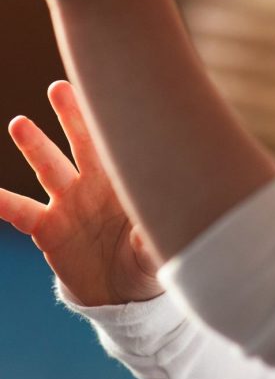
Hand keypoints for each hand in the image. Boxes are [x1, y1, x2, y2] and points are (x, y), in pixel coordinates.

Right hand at [0, 80, 162, 305]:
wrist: (120, 290)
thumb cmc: (146, 257)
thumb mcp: (155, 250)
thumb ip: (152, 238)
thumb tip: (150, 229)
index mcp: (125, 180)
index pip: (119, 144)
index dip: (113, 121)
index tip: (110, 91)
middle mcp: (94, 183)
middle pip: (83, 142)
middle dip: (72, 115)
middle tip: (60, 87)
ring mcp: (68, 203)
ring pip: (49, 168)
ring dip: (35, 146)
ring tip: (20, 123)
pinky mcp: (48, 229)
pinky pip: (22, 212)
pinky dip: (3, 203)